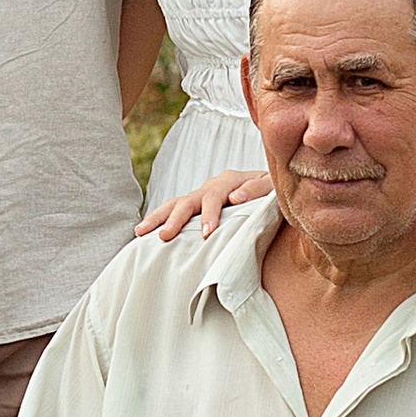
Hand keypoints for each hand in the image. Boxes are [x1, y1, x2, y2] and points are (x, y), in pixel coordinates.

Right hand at [135, 169, 271, 245]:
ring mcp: (201, 195)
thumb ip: (259, 190)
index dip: (209, 214)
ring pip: (175, 204)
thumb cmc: (274, 192)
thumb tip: (235, 198)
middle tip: (165, 236)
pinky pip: (175, 211)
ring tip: (140, 232)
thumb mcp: (273, 187)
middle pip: (188, 200)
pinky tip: (144, 234)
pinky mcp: (197, 206)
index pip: (215, 196)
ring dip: (158, 218)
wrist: (272, 190)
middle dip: (176, 219)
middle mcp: (211, 186)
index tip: (205, 233)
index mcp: (230, 180)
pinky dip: (159, 220)